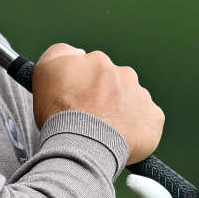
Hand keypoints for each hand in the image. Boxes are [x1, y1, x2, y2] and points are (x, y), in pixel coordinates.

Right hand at [31, 44, 163, 163]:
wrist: (82, 145)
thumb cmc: (59, 112)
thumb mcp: (45, 70)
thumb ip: (61, 52)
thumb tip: (78, 52)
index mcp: (98, 61)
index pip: (93, 70)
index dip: (84, 87)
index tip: (78, 102)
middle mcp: (123, 73)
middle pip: (115, 84)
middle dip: (105, 98)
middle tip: (91, 119)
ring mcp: (141, 95)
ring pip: (132, 101)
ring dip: (122, 112)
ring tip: (105, 132)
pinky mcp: (153, 118)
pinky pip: (147, 122)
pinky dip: (136, 130)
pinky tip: (121, 140)